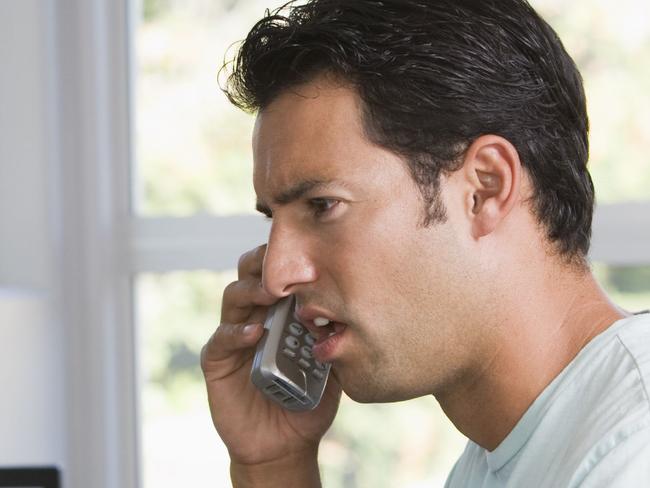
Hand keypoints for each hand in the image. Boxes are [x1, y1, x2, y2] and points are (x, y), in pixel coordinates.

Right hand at [201, 245, 341, 484]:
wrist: (286, 444)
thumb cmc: (309, 401)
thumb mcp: (330, 366)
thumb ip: (334, 337)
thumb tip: (352, 307)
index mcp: (279, 312)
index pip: (277, 273)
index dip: (286, 257)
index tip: (305, 247)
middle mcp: (255, 316)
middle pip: (249, 274)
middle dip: (263, 263)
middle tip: (282, 262)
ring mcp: (234, 337)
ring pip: (232, 297)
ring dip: (251, 291)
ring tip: (271, 293)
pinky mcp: (218, 361)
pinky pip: (220, 340)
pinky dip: (235, 333)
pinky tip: (255, 334)